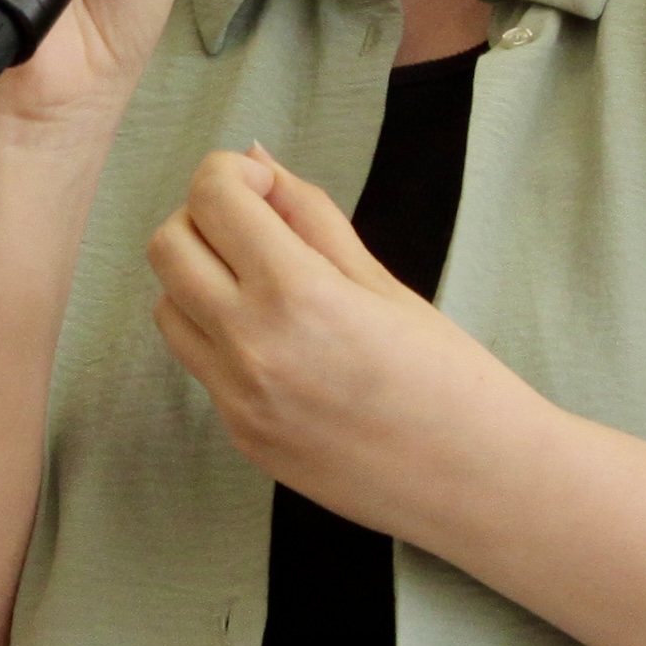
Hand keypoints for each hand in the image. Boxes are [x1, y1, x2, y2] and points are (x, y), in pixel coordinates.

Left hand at [147, 147, 527, 534]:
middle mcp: (251, 347)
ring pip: (168, 307)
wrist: (479, 484)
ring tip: (263, 283)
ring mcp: (238, 401)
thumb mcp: (383, 284)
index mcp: (297, 295)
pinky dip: (219, 333)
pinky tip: (279, 339)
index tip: (265, 185)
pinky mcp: (242, 437)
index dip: (230, 173)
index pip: (212, 200)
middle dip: (202, 218)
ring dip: (199, 278)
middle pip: (167, 247)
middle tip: (256, 226)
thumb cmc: (451, 378)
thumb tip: (258, 161)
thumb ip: (310, 219)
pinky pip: (199, 364)